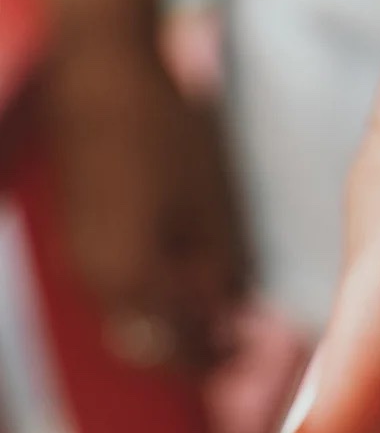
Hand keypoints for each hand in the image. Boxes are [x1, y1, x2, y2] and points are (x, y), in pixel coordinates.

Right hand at [47, 25, 249, 370]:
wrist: (97, 77)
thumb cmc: (161, 132)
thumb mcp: (208, 200)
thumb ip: (218, 264)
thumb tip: (229, 308)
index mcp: (130, 276)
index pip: (174, 344)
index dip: (213, 355)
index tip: (249, 350)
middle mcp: (94, 278)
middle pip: (145, 340)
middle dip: (190, 347)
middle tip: (236, 342)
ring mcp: (78, 256)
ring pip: (126, 314)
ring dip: (169, 322)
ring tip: (217, 311)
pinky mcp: (77, 232)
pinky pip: (113, 285)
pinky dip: (148, 294)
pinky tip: (185, 274)